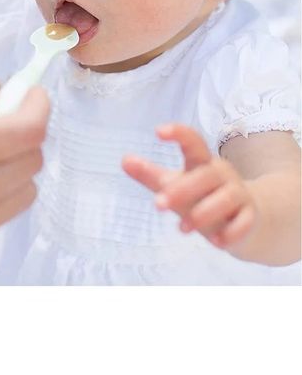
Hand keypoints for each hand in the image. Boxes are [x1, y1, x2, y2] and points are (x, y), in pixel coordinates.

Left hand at [122, 124, 257, 252]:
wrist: (246, 218)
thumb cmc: (202, 196)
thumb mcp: (175, 184)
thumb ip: (151, 174)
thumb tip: (124, 160)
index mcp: (202, 162)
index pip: (193, 141)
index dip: (178, 134)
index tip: (158, 131)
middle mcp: (221, 175)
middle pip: (205, 175)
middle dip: (182, 190)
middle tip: (158, 204)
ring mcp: (238, 194)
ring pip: (225, 198)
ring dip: (203, 213)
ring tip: (182, 229)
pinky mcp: (250, 216)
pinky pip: (244, 222)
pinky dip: (231, 233)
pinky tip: (217, 242)